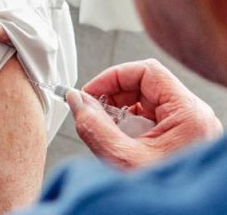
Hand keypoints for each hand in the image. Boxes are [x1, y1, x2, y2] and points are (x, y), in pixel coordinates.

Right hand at [69, 59, 222, 168]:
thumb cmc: (163, 199)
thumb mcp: (120, 159)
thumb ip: (93, 124)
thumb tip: (75, 100)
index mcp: (188, 114)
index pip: (146, 71)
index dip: (112, 77)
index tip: (89, 92)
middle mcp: (194, 117)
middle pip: (146, 86)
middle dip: (114, 97)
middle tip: (92, 113)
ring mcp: (191, 130)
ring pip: (148, 104)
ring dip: (121, 114)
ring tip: (107, 133)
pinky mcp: (184, 142)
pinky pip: (154, 121)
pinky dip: (132, 127)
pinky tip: (120, 144)